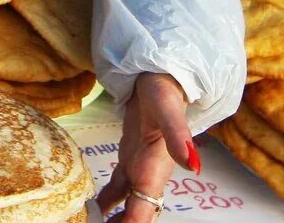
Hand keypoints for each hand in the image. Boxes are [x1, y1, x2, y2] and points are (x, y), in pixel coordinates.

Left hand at [97, 73, 200, 221]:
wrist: (160, 74)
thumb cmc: (164, 89)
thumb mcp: (168, 109)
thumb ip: (179, 137)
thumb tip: (193, 165)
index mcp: (156, 170)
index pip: (143, 211)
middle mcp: (149, 174)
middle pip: (135, 214)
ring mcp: (139, 168)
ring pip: (126, 205)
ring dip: (112, 218)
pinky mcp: (130, 159)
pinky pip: (117, 188)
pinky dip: (105, 202)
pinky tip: (90, 209)